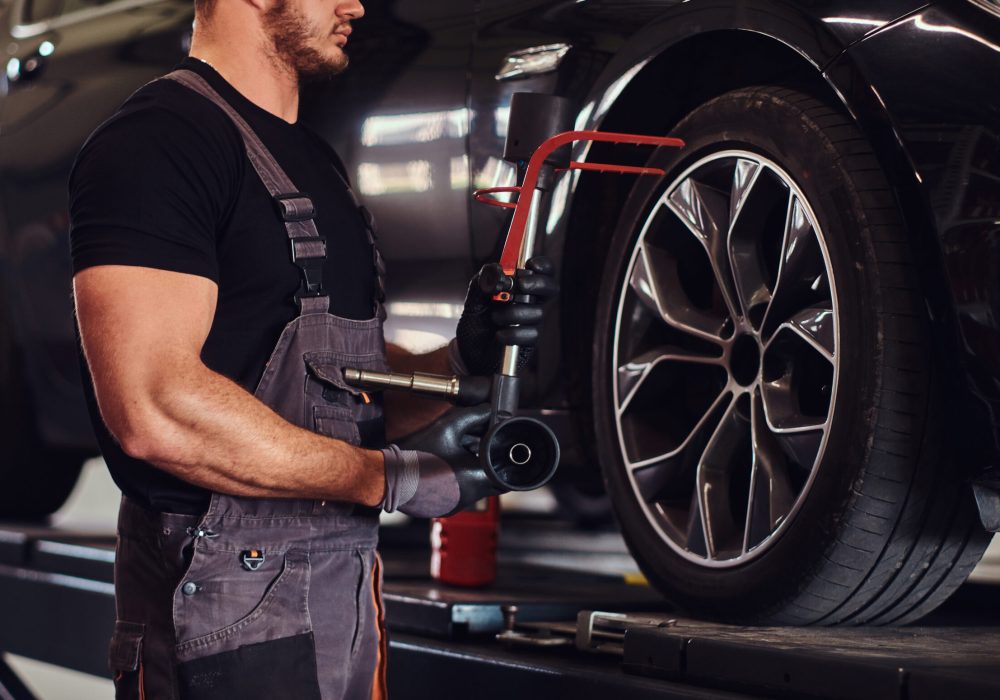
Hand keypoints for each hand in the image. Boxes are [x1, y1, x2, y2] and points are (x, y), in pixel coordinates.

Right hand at [380, 405, 502, 517]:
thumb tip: (488, 409)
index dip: (504, 457)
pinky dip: (460, 479)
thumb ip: (473, 416)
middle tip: (481, 447)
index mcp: (476, 479)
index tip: (500, 446)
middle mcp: (469, 496)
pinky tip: (448, 465)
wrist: (387, 476)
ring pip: (477, 486)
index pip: (505, 472)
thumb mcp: (448, 427)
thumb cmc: (415, 454)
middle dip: (489, 462)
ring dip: (474, 470)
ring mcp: (457, 504)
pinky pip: (461, 492)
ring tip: (461, 453)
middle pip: (492, 479)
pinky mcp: (445, 506)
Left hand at [453, 257, 557, 375]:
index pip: (542, 271)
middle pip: (551, 288)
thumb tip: (496, 270)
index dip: (543, 265)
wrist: (468, 351)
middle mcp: (531, 302)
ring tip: (495, 317)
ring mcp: (532, 322)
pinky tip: (499, 335)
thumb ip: (483, 281)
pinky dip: (513, 333)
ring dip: (514, 312)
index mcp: (520, 287)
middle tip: (520, 285)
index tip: (531, 264)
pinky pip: (531, 334)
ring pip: (538, 312)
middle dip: (538, 284)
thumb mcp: (474, 298)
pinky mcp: (530, 341)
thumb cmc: (476, 321)